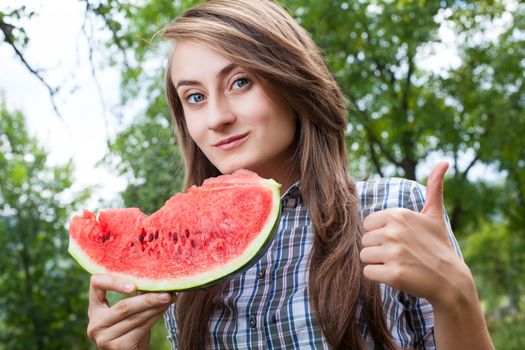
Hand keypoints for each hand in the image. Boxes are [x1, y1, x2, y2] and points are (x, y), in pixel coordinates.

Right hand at [87, 274, 174, 349]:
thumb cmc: (130, 327)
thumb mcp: (127, 310)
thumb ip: (134, 294)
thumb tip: (156, 277)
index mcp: (94, 309)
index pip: (96, 284)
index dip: (113, 281)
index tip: (134, 286)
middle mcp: (95, 324)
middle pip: (123, 307)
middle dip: (148, 298)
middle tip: (166, 292)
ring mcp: (105, 338)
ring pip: (135, 318)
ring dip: (155, 307)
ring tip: (169, 298)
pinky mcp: (119, 347)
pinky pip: (141, 328)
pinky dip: (155, 317)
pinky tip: (163, 310)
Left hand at [359, 162, 473, 305]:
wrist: (450, 280)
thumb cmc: (438, 246)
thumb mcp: (434, 215)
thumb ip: (433, 188)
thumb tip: (443, 162)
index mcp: (398, 215)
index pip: (367, 224)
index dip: (379, 233)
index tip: (398, 239)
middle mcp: (394, 232)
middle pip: (364, 240)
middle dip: (378, 249)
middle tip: (400, 254)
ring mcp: (393, 253)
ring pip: (364, 256)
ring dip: (377, 262)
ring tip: (398, 263)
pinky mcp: (393, 274)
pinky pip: (367, 272)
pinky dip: (378, 276)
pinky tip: (396, 275)